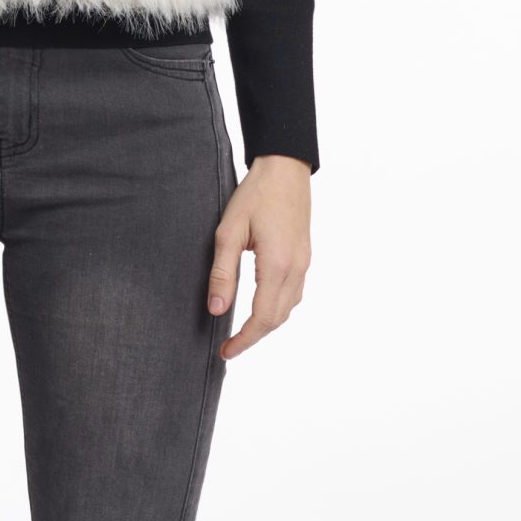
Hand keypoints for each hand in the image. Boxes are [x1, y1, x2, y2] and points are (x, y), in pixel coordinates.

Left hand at [207, 155, 312, 360]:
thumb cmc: (255, 194)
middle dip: (253, 337)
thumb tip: (216, 310)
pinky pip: (294, 293)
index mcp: (277, 266)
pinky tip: (261, 306)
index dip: (244, 340)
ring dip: (266, 324)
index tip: (225, 352)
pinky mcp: (304, 256)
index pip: (263, 318)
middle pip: (277, 319)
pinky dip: (277, 308)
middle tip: (229, 347)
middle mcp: (296, 269)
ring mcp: (304, 263)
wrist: (285, 168)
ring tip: (242, 331)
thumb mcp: (228, 232)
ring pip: (289, 308)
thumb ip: (222, 273)